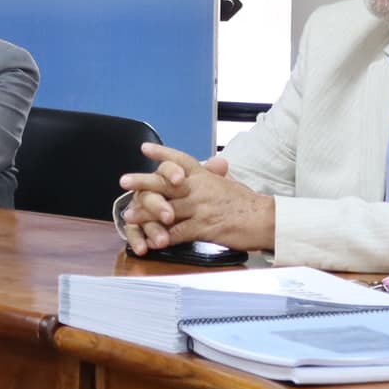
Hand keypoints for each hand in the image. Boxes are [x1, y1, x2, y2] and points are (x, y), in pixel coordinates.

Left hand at [118, 142, 271, 252]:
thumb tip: (211, 164)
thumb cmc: (246, 202)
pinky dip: (163, 237)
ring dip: (146, 213)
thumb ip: (214, 175)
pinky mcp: (204, 227)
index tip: (144, 149)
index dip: (163, 154)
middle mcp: (200, 188)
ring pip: (167, 209)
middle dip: (143, 182)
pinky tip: (151, 239)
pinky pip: (179, 232)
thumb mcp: (228, 182)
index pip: (181, 160)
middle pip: (166, 183)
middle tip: (123, 181)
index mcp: (205, 176)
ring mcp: (201, 208)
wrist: (265, 220)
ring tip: (128, 215)